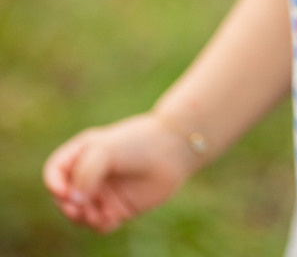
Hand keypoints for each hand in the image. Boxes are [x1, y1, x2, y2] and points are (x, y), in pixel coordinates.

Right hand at [43, 113, 196, 232]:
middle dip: (66, 204)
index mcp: (84, 152)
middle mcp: (92, 173)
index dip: (53, 183)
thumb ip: (84, 173)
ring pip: (80, 214)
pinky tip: (109, 218)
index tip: (63, 190)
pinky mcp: (119, 207)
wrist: (172, 149)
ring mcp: (105, 191)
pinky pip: (100, 224)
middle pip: (64, 197)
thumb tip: (72, 200)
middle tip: (79, 206)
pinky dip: (99, 225)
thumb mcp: (104, 149)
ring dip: (81, 217)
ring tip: (94, 213)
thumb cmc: (137, 142)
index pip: (55, 171)